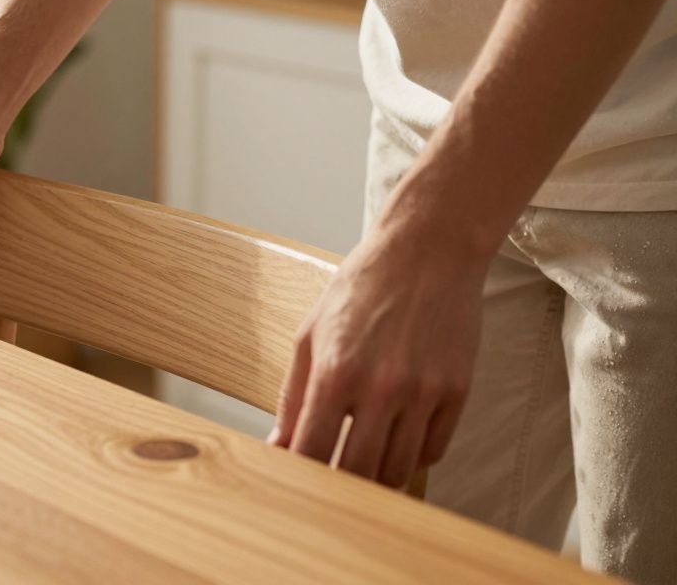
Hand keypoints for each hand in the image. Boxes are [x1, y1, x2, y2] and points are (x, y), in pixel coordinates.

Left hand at [267, 228, 485, 487]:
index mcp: (336, 372)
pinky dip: (413, 456)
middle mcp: (382, 386)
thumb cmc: (361, 288)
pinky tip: (398, 441)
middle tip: (330, 483)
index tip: (297, 482)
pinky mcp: (458, 390)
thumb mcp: (310, 334)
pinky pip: (434, 450)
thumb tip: (280, 445)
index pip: (314, 450)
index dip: (302, 475)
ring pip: (399, 470)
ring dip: (378, 477)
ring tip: (364, 463)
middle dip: (340, 485)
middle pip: (359, 471)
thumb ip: (293, 394)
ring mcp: (424, 391)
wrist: (427, 252)